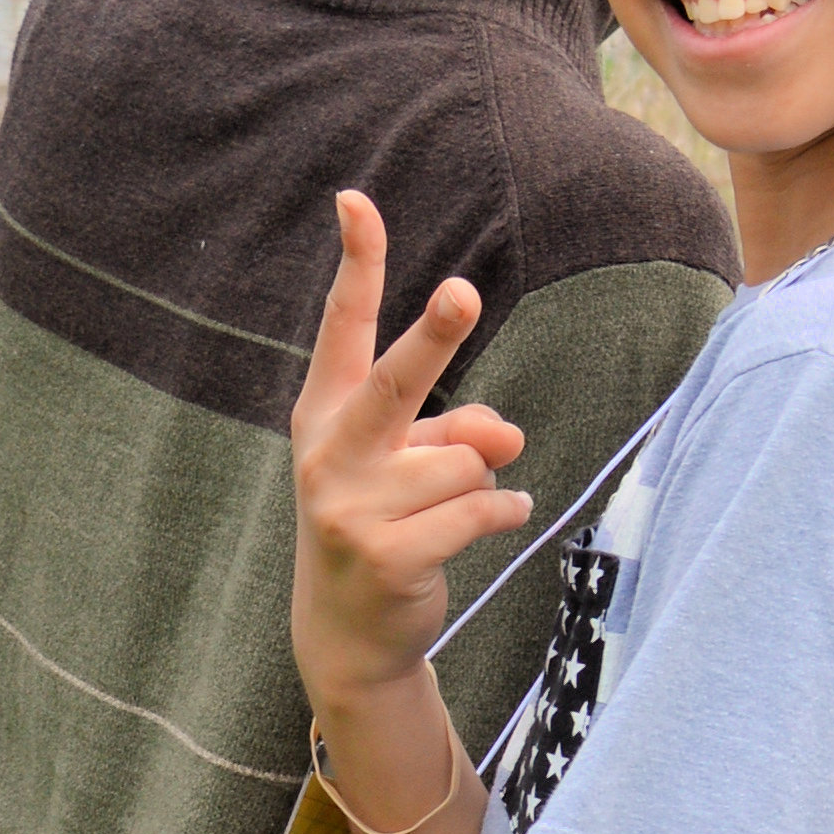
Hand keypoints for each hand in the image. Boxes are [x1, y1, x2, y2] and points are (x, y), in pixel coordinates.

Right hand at [291, 186, 529, 721]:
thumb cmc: (386, 521)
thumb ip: (460, 430)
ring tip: (453, 510)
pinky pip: (482, 509)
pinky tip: (492, 525)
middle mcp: (329, 453)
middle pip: (396, 382)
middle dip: (434, 335)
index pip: (343, 327)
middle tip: (462, 292)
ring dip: (483, 481)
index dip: (356, 263)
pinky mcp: (386, 555)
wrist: (346, 632)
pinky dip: (504, 513)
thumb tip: (506, 438)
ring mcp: (350, 507)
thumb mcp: (414, 464)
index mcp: (326, 412)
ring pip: (466, 459)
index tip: (355, 200)